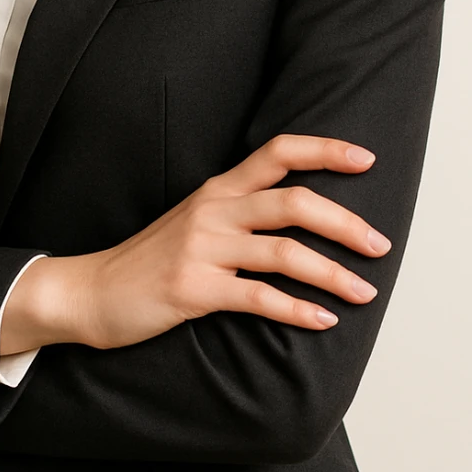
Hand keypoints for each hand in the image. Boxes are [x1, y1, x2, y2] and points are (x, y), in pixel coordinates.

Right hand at [1, 135, 390, 354]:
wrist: (92, 291)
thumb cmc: (152, 260)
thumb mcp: (196, 221)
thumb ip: (241, 211)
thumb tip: (303, 216)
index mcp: (218, 188)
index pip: (278, 152)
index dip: (325, 150)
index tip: (367, 159)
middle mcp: (214, 210)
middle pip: (294, 202)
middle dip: (346, 223)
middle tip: (380, 245)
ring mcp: (203, 248)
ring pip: (284, 252)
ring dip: (333, 274)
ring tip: (363, 292)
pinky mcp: (194, 288)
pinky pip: (259, 298)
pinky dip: (297, 310)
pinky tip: (322, 321)